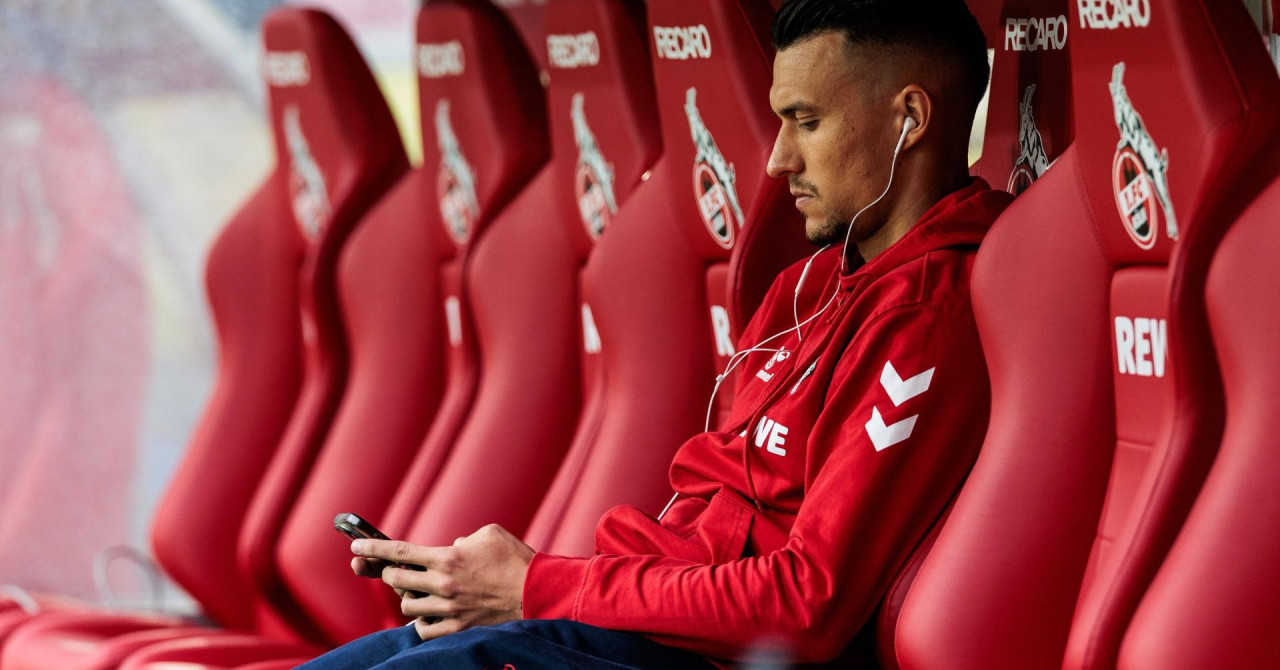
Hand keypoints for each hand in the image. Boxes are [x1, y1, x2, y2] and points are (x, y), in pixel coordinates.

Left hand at [350, 524, 534, 640]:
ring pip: (408, 607)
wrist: (536, 591)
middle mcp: (443, 584)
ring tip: (420, 592)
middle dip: (389, 574)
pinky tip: (430, 613)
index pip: (398, 552)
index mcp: (447, 557)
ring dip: (409, 597)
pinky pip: (424, 630)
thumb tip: (451, 548)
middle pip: (395, 581)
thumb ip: (462, 539)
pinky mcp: (458, 627)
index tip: (355, 545)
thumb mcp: (488, 533)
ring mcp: (449, 609)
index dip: (372, 548)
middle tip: (396, 571)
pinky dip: (422, 621)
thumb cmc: (515, 558)